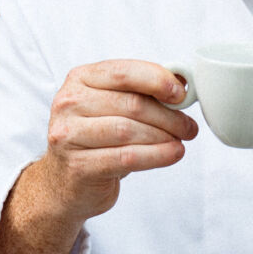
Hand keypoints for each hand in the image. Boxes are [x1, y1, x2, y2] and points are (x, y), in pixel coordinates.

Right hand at [36, 59, 198, 221]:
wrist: (63, 181)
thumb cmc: (96, 138)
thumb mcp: (113, 106)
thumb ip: (141, 91)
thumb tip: (182, 83)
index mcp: (80, 79)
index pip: (123, 72)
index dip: (157, 80)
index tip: (180, 94)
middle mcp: (69, 103)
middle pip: (131, 104)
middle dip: (168, 115)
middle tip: (188, 126)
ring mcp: (68, 135)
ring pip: (129, 131)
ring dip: (164, 136)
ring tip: (181, 141)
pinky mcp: (77, 166)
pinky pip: (127, 158)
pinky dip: (157, 155)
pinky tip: (173, 154)